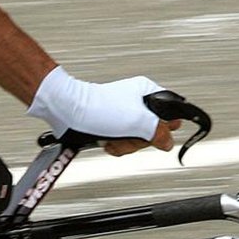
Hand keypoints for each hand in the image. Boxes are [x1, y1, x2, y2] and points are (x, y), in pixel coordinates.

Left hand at [26, 67, 177, 151]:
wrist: (68, 112)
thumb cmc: (98, 108)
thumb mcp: (137, 121)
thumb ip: (159, 131)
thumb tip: (169, 142)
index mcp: (146, 92)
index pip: (170, 111)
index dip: (167, 126)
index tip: (159, 134)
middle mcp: (136, 103)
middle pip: (153, 130)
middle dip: (139, 139)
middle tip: (129, 135)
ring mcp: (123, 116)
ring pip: (137, 139)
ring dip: (125, 144)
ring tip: (114, 138)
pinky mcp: (111, 126)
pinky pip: (123, 142)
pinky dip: (115, 146)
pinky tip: (107, 141)